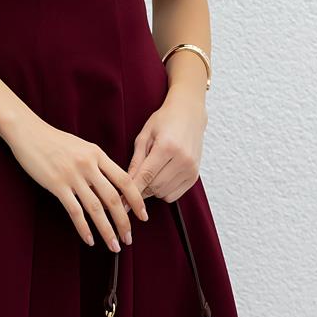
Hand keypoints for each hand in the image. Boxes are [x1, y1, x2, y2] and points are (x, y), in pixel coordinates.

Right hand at [3, 114, 149, 249]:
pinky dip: (83, 228)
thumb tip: (111, 187)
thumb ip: (98, 164)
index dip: (137, 200)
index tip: (143, 216)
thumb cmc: (55, 141)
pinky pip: (74, 211)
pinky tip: (89, 240)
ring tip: (114, 245)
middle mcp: (88, 165)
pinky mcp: (56, 185)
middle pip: (113, 198)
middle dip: (124, 222)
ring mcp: (72, 176)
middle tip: (129, 238)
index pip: (124, 180)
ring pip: (96, 208)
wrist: (29, 133)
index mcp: (98, 154)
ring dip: (107, 230)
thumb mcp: (83, 147)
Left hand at [126, 86, 207, 201]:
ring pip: (163, 193)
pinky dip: (164, 191)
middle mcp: (182, 159)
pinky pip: (174, 195)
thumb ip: (136, 161)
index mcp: (167, 147)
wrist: (189, 114)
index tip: (121, 202)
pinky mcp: (195, 175)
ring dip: (152, 190)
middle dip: (141, 189)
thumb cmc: (165, 120)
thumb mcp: (144, 136)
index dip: (132, 191)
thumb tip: (126, 184)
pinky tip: (162, 177)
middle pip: (154, 187)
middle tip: (135, 181)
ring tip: (151, 173)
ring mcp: (191, 168)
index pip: (146, 176)